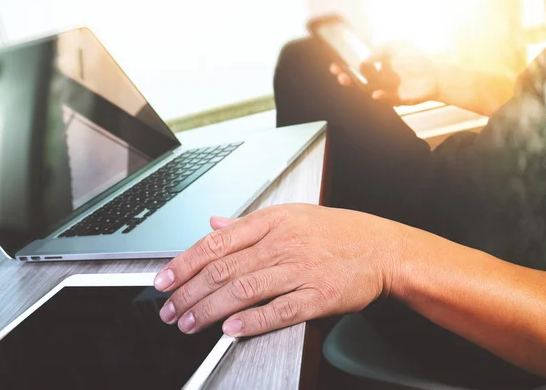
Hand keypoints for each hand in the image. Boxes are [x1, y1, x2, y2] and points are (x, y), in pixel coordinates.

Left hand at [153, 204, 405, 336]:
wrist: (381, 247)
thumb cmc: (335, 231)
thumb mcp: (290, 216)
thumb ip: (248, 223)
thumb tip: (213, 223)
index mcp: (271, 222)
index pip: (216, 243)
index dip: (185, 263)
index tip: (164, 281)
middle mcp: (282, 243)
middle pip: (224, 269)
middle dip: (189, 292)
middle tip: (169, 310)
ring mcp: (300, 269)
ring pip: (244, 289)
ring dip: (210, 309)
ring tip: (188, 323)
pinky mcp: (318, 295)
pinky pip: (280, 309)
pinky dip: (253, 321)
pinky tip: (231, 329)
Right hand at [330, 42, 440, 105]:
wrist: (436, 72)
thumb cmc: (417, 57)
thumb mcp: (397, 44)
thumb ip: (379, 49)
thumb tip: (364, 61)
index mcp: (377, 67)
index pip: (356, 68)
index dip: (345, 67)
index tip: (335, 64)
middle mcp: (378, 80)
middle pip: (356, 81)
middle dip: (345, 77)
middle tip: (338, 73)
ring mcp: (385, 91)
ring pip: (365, 91)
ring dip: (355, 87)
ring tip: (347, 80)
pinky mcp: (395, 100)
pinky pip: (384, 100)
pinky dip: (379, 97)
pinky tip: (375, 94)